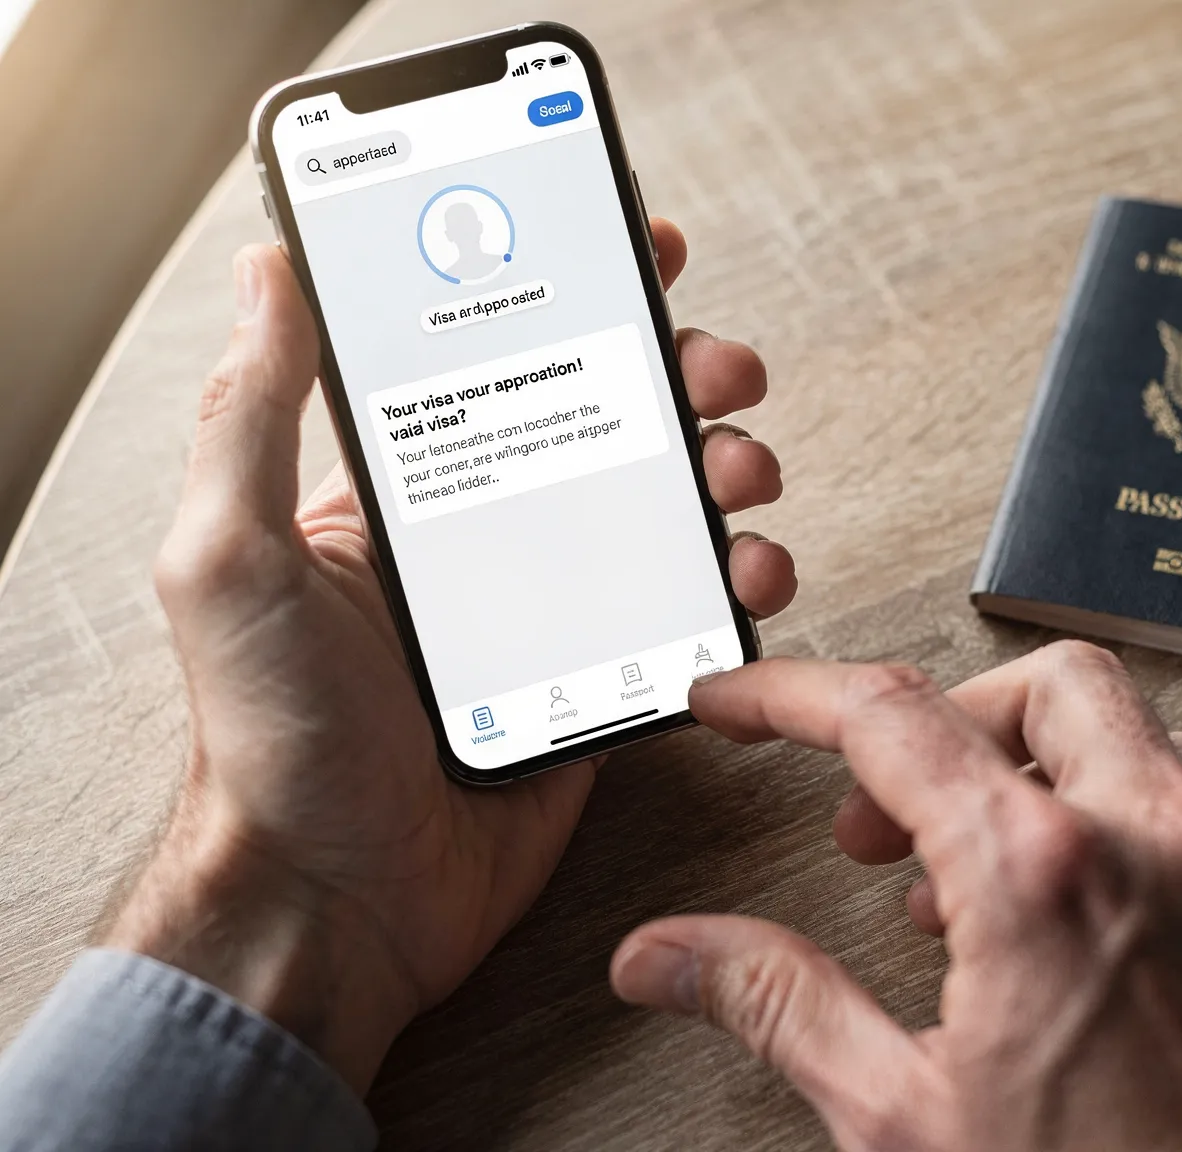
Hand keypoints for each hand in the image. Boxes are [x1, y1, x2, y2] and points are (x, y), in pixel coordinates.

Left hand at [108, 220, 796, 1092]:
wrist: (339, 900)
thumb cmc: (268, 742)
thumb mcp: (231, 559)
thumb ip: (254, 415)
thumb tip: (272, 273)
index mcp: (408, 490)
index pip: (501, 355)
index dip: (575, 290)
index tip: (635, 245)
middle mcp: (491, 533)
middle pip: (614, 416)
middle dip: (683, 371)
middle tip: (715, 364)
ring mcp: (559, 604)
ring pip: (672, 504)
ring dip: (728, 465)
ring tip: (742, 474)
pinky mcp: (610, 674)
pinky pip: (695, 609)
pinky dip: (743, 581)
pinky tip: (749, 577)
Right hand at [611, 642, 1181, 1150]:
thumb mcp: (905, 1123)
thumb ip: (783, 1008)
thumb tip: (674, 955)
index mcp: (1044, 878)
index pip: (890, 718)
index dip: (788, 698)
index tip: (741, 706)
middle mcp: (1159, 845)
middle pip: (1033, 684)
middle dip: (939, 717)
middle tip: (875, 815)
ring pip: (1134, 730)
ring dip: (1038, 764)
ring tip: (971, 875)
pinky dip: (1125, 813)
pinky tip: (1081, 908)